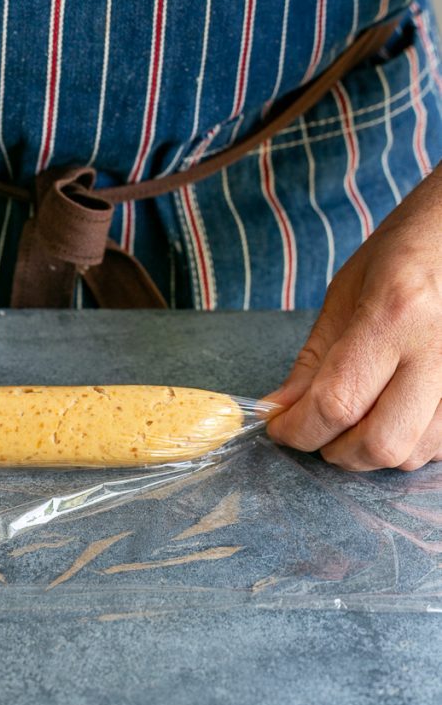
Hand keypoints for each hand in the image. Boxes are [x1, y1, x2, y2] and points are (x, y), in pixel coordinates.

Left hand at [266, 164, 441, 471]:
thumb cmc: (407, 251)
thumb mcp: (346, 293)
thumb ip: (313, 361)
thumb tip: (280, 410)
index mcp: (397, 314)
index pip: (337, 401)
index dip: (299, 429)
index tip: (279, 429)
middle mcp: (439, 349)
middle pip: (381, 443)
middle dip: (335, 449)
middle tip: (315, 431)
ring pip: (413, 453)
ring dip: (372, 451)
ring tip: (354, 417)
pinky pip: (440, 445)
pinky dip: (407, 443)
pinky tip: (391, 413)